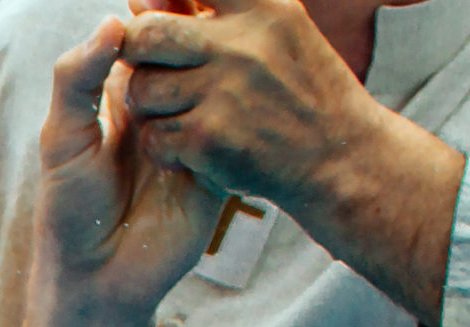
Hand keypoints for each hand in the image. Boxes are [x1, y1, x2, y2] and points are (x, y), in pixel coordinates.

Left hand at [33, 17, 223, 322]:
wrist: (99, 277)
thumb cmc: (70, 208)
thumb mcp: (62, 139)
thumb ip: (76, 79)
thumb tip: (113, 22)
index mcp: (119, 95)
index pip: (145, 38)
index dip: (156, 20)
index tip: (164, 12)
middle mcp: (160, 109)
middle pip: (185, 54)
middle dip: (183, 50)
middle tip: (169, 67)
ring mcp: (192, 135)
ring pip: (210, 86)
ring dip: (199, 90)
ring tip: (168, 127)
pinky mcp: (217, 165)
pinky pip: (226, 130)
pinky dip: (214, 131)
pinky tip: (192, 153)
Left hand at [120, 0, 464, 326]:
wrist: (342, 159)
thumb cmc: (299, 93)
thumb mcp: (275, 35)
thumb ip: (212, 14)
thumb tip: (138, 1)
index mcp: (262, 9)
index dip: (160, 3)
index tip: (155, 13)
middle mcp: (242, 45)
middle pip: (144, 34)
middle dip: (136, 54)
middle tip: (153, 71)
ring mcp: (225, 92)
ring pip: (140, 89)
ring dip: (150, 108)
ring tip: (182, 115)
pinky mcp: (210, 139)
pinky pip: (152, 136)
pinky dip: (164, 148)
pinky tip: (192, 149)